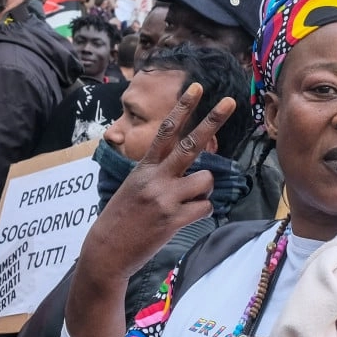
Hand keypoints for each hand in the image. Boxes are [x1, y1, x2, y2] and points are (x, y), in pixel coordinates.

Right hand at [66, 84, 234, 336]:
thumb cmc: (123, 218)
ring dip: (203, 192)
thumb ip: (159, 174)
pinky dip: (201, 212)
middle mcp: (155, 177)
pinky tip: (182, 219)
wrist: (106, 249)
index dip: (182, 108)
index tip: (197, 87)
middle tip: (230, 101)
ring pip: (206, 181)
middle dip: (212, 121)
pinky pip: (205, 207)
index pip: (165, 130)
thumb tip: (193, 172)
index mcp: (144, 167)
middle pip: (191, 144)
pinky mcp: (173, 218)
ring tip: (183, 204)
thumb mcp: (134, 186)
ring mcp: (165, 197)